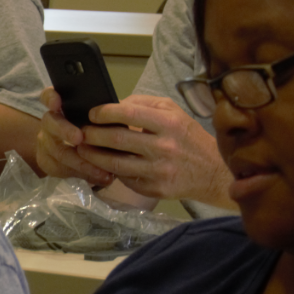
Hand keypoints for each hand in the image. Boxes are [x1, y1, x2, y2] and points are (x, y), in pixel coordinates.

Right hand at [34, 87, 118, 186]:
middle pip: (50, 122)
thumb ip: (102, 117)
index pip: (48, 96)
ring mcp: (45, 142)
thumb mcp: (98, 121)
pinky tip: (102, 177)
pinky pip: (60, 169)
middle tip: (79, 137)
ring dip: (81, 161)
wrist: (73, 152)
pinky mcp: (46, 161)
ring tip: (103, 170)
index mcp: (60, 107)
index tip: (57, 102)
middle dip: (64, 130)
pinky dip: (83, 174)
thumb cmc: (94, 130)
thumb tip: (121, 113)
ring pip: (57, 151)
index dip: (50, 97)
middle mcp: (50, 123)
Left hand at [73, 94, 232, 207]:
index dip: (104, 113)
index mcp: (168, 123)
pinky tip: (103, 165)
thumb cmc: (189, 138)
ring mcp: (159, 171)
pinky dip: (111, 171)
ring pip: (116, 164)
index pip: (128, 114)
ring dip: (94, 156)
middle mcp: (164, 147)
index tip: (92, 114)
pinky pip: (125, 179)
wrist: (212, 172)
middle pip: (117, 140)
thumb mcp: (174, 112)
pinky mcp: (155, 189)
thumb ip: (144, 104)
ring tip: (83, 149)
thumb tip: (115, 105)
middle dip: (92, 135)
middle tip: (81, 132)